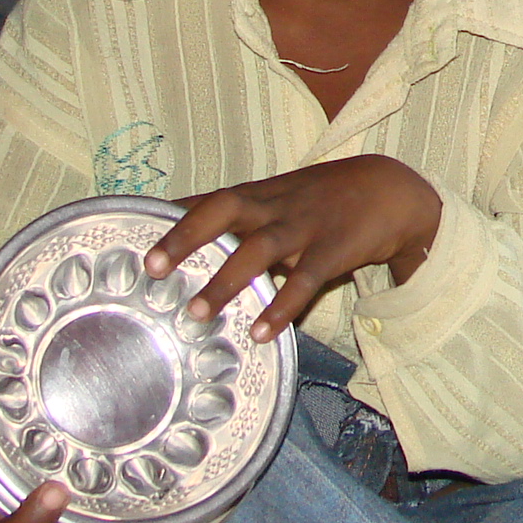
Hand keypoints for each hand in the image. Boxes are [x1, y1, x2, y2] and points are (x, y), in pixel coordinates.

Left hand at [150, 154, 443, 341]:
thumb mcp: (280, 198)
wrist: (392, 189)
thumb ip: (239, 216)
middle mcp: (275, 206)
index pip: (206, 199)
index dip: (169, 214)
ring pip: (259, 249)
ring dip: (226, 281)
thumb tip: (183, 229)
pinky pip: (305, 281)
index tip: (129, 231)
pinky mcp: (334, 249)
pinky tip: (262, 333)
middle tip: (152, 267)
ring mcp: (305, 226)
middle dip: (186, 236)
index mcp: (259, 194)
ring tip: (196, 313)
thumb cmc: (324, 199)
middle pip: (224, 210)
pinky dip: (282, 307)